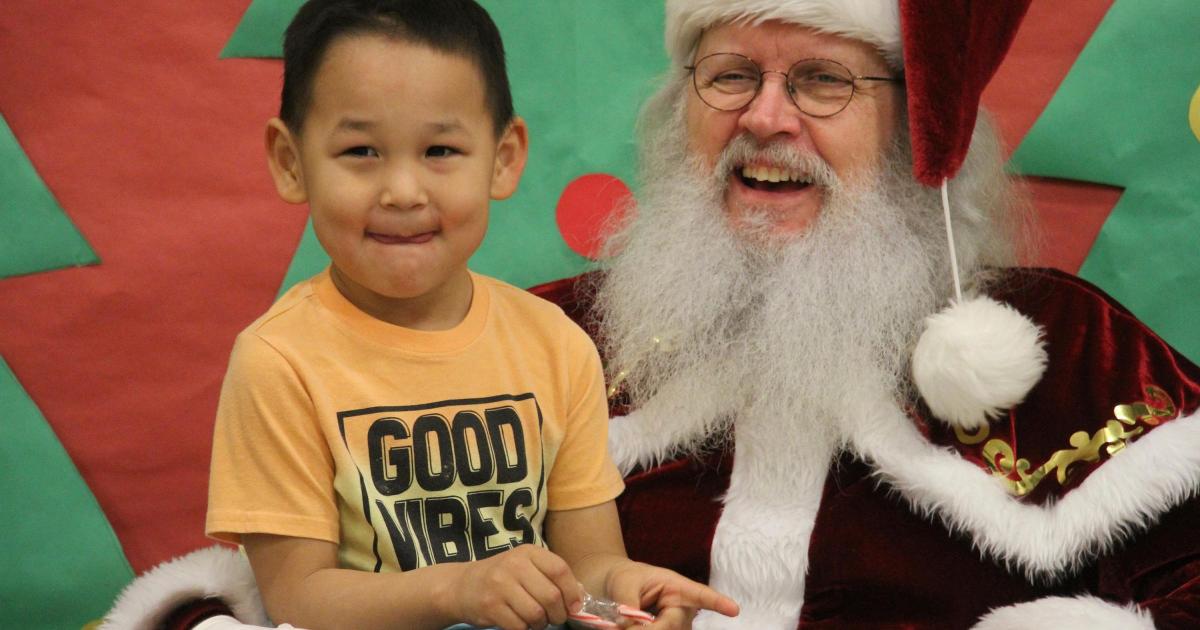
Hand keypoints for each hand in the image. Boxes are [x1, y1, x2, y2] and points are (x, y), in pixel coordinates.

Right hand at [448, 544, 583, 629]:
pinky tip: (520, 623)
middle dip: (558, 614)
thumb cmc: (503, 578)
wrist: (463, 586)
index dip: (572, 592)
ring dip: (541, 624)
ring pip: (536, 614)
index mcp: (528, 552)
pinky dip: (524, 629)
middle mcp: (514, 565)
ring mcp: (500, 585)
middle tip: (554, 618)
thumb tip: (579, 596)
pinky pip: (519, 626)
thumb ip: (551, 576)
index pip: (559, 570)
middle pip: (550, 596)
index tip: (574, 606)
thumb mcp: (526, 567)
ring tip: (536, 621)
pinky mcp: (490, 606)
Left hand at [604, 561, 738, 628]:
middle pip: (674, 625)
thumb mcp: (623, 585)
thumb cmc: (624, 578)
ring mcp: (677, 624)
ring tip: (622, 623)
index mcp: (676, 586)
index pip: (700, 594)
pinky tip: (629, 627)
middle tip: (621, 625)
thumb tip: (631, 625)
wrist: (615, 586)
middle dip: (649, 629)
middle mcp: (682, 607)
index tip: (734, 610)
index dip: (717, 602)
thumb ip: (628, 605)